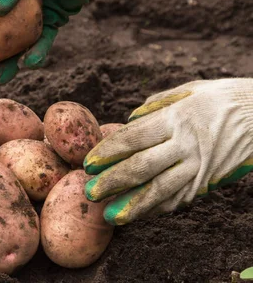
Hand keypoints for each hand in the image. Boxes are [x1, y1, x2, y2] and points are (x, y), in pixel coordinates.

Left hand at [84, 79, 252, 225]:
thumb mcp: (186, 91)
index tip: (88, 164)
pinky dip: (159, 208)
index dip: (108, 152)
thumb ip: (154, 106)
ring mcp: (199, 165)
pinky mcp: (209, 180)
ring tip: (111, 215)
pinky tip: (140, 214)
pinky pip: (181, 198)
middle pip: (142, 167)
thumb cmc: (218, 98)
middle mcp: (185, 143)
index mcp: (175, 118)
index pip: (133, 138)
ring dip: (133, 204)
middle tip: (90, 192)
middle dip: (113, 182)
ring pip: (161, 190)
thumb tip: (127, 122)